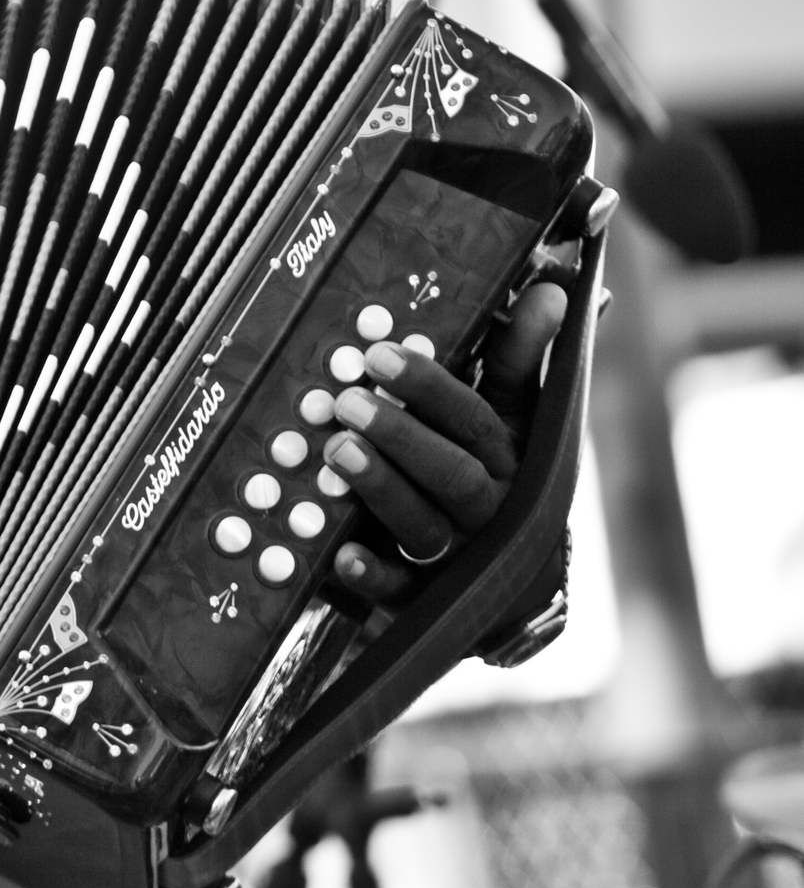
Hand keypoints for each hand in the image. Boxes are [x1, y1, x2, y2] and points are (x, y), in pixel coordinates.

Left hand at [323, 280, 568, 608]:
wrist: (505, 585)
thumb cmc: (493, 470)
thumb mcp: (510, 414)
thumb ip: (519, 356)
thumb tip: (552, 287)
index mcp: (511, 460)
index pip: (478, 420)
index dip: (432, 387)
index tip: (381, 353)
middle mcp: (490, 509)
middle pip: (453, 474)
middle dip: (399, 435)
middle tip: (346, 401)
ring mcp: (459, 558)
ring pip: (424, 526)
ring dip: (380, 488)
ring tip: (336, 450)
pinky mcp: (424, 600)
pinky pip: (399, 592)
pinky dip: (372, 574)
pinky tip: (342, 553)